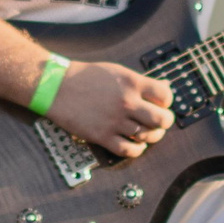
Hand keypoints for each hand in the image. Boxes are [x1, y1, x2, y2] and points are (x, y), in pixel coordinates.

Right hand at [46, 61, 172, 159]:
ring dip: (151, 137)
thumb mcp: (116, 72)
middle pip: (162, 119)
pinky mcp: (102, 136)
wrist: (56, 87)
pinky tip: (135, 144)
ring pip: (149, 136)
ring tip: (146, 133)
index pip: (166, 96)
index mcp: (131, 82)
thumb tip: (163, 87)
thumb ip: (139, 82)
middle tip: (158, 122)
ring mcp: (115, 121)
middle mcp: (126, 102)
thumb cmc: (85, 77)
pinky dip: (137, 150)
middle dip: (164, 122)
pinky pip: (129, 150)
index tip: (160, 104)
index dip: (166, 102)